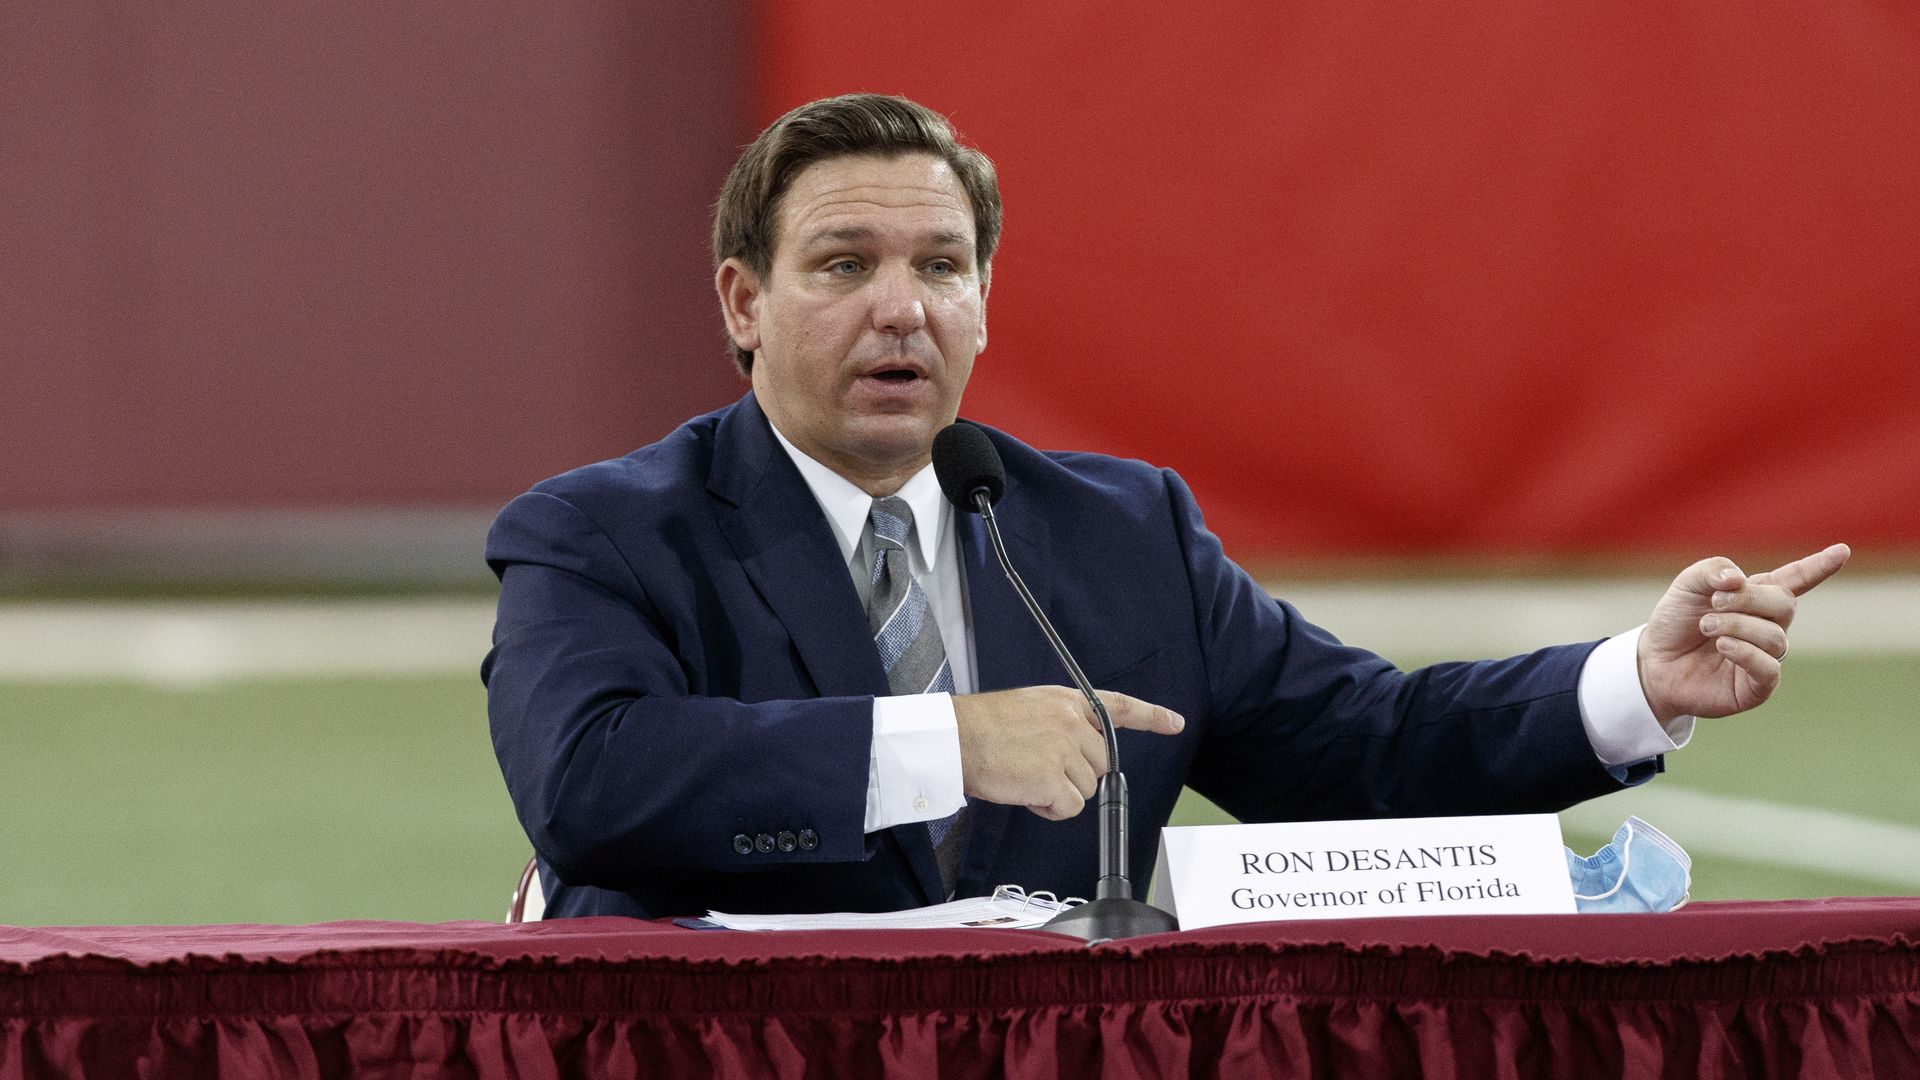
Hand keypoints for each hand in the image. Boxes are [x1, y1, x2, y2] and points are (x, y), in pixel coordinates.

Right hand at [952, 687, 1184, 819]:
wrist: (957, 738)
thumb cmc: (983, 727)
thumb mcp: (1031, 708)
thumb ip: (1061, 723)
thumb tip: (1077, 753)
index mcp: (1068, 702)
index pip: (1118, 706)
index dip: (1151, 716)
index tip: (1174, 723)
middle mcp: (1073, 723)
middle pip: (1101, 763)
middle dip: (1076, 774)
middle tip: (1039, 769)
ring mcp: (1067, 750)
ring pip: (1087, 788)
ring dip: (1060, 792)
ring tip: (1026, 777)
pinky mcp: (1056, 778)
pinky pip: (1070, 807)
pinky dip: (1050, 809)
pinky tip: (1027, 793)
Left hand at [1638, 543, 1850, 721]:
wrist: (1652, 664)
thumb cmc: (1673, 623)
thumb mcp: (1686, 587)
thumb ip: (1710, 571)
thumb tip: (1738, 578)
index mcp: (1755, 598)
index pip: (1795, 580)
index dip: (1818, 567)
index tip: (1843, 550)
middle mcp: (1766, 626)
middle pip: (1784, 604)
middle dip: (1750, 598)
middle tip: (1715, 602)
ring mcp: (1765, 656)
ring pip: (1775, 636)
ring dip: (1737, 625)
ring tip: (1707, 627)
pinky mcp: (1756, 686)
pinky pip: (1769, 668)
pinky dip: (1746, 652)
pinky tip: (1723, 646)